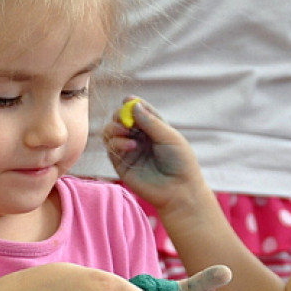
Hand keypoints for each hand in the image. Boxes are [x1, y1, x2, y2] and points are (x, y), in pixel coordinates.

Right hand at [103, 97, 204, 211]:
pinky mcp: (121, 164)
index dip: (131, 104)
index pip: (138, 111)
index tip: (127, 100)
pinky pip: (111, 147)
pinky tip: (131, 146)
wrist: (179, 190)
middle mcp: (139, 137)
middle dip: (119, 115)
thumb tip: (132, 104)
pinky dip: (117, 142)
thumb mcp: (169, 136)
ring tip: (126, 132)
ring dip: (114, 128)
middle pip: (120, 119)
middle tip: (126, 120)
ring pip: (111, 132)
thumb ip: (150, 121)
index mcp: (153, 128)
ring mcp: (129, 150)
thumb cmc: (180, 162)